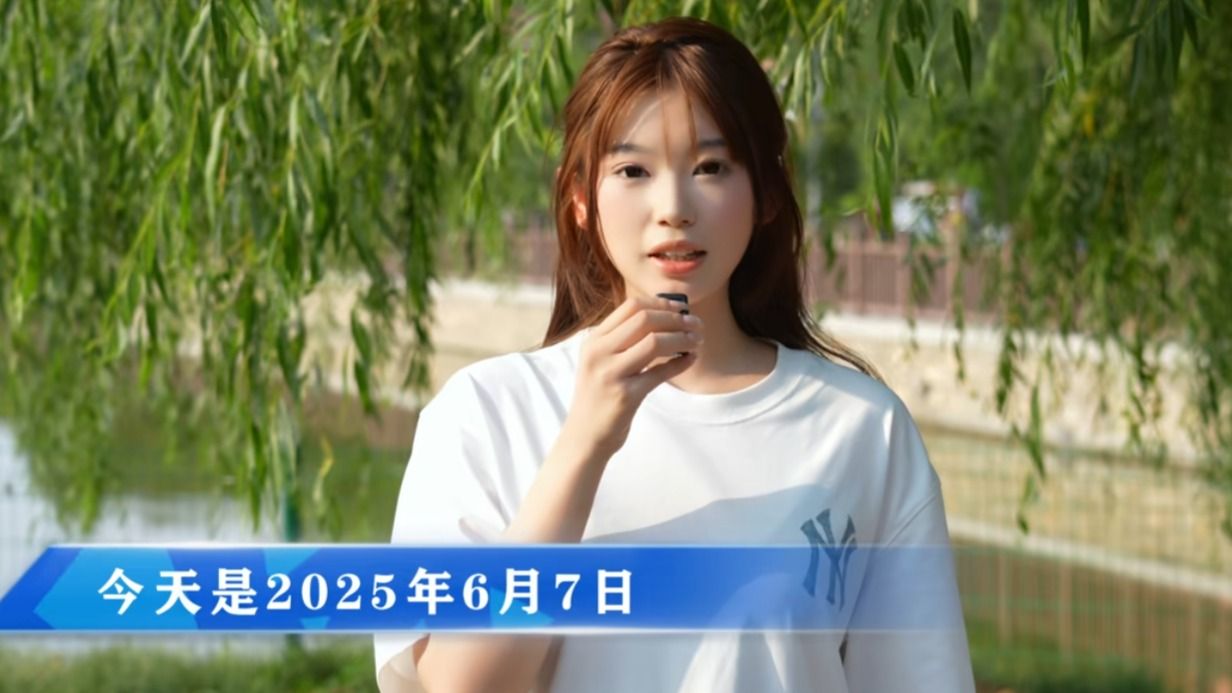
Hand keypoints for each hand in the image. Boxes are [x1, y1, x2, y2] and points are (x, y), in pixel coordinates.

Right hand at [563, 295, 702, 458]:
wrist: (584, 436)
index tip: (680, 308)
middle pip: (645, 319)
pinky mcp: (625, 395)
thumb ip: (622, 340)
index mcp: (594, 340)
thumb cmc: (599, 396)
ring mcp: (611, 374)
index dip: (660, 303)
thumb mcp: (600, 361)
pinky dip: (680, 363)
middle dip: (676, 319)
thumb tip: (664, 316)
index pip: (631, 307)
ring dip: (682, 338)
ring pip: (655, 342)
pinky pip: (660, 373)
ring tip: (696, 341)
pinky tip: (691, 359)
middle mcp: (599, 352)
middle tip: (695, 324)